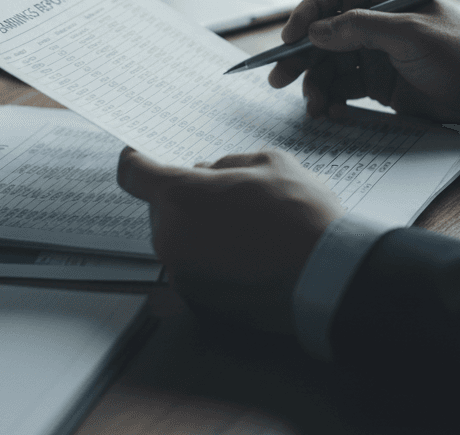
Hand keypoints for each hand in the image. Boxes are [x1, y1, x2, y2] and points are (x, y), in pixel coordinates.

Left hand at [117, 147, 342, 333]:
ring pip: (179, 239)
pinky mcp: (199, 302)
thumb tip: (208, 172)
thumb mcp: (270, 163)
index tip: (144, 158)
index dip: (138, 161)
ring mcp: (182, 274)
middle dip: (186, 198)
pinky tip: (249, 254)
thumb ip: (227, 163)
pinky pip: (195, 268)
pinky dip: (212, 259)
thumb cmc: (301, 217)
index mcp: (180, 196)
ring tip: (247, 228)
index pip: (132, 173)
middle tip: (226, 196)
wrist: (327, 278)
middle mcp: (170, 238)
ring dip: (200, 229)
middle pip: (160, 208)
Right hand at [269, 0, 459, 128]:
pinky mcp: (379, 81)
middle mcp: (378, 20)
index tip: (290, 39)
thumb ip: (360, 29)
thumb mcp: (411, 35)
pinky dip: (331, 97)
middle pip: (324, 32)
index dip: (307, 13)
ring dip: (314, 82)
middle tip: (278, 77)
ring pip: (329, 62)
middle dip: (300, 55)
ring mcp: (377, 52)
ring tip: (312, 104)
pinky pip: (343, 86)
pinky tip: (328, 110)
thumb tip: (315, 32)